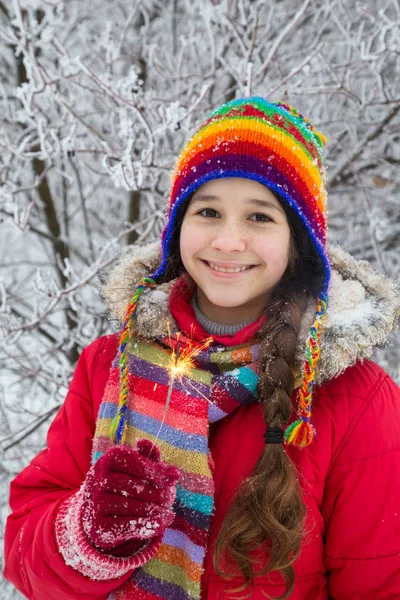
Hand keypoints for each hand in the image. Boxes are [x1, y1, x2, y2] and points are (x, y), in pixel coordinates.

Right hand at [81, 439, 179, 554]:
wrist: (100, 510)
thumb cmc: (125, 481)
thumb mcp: (137, 466)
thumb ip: (154, 462)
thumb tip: (174, 473)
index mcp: (108, 458)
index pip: (133, 461)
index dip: (155, 470)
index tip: (174, 477)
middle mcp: (96, 479)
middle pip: (133, 485)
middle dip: (156, 492)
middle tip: (170, 498)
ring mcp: (95, 503)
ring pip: (131, 506)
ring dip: (155, 511)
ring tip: (168, 512)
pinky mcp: (98, 526)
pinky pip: (127, 526)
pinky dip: (148, 525)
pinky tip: (161, 522)